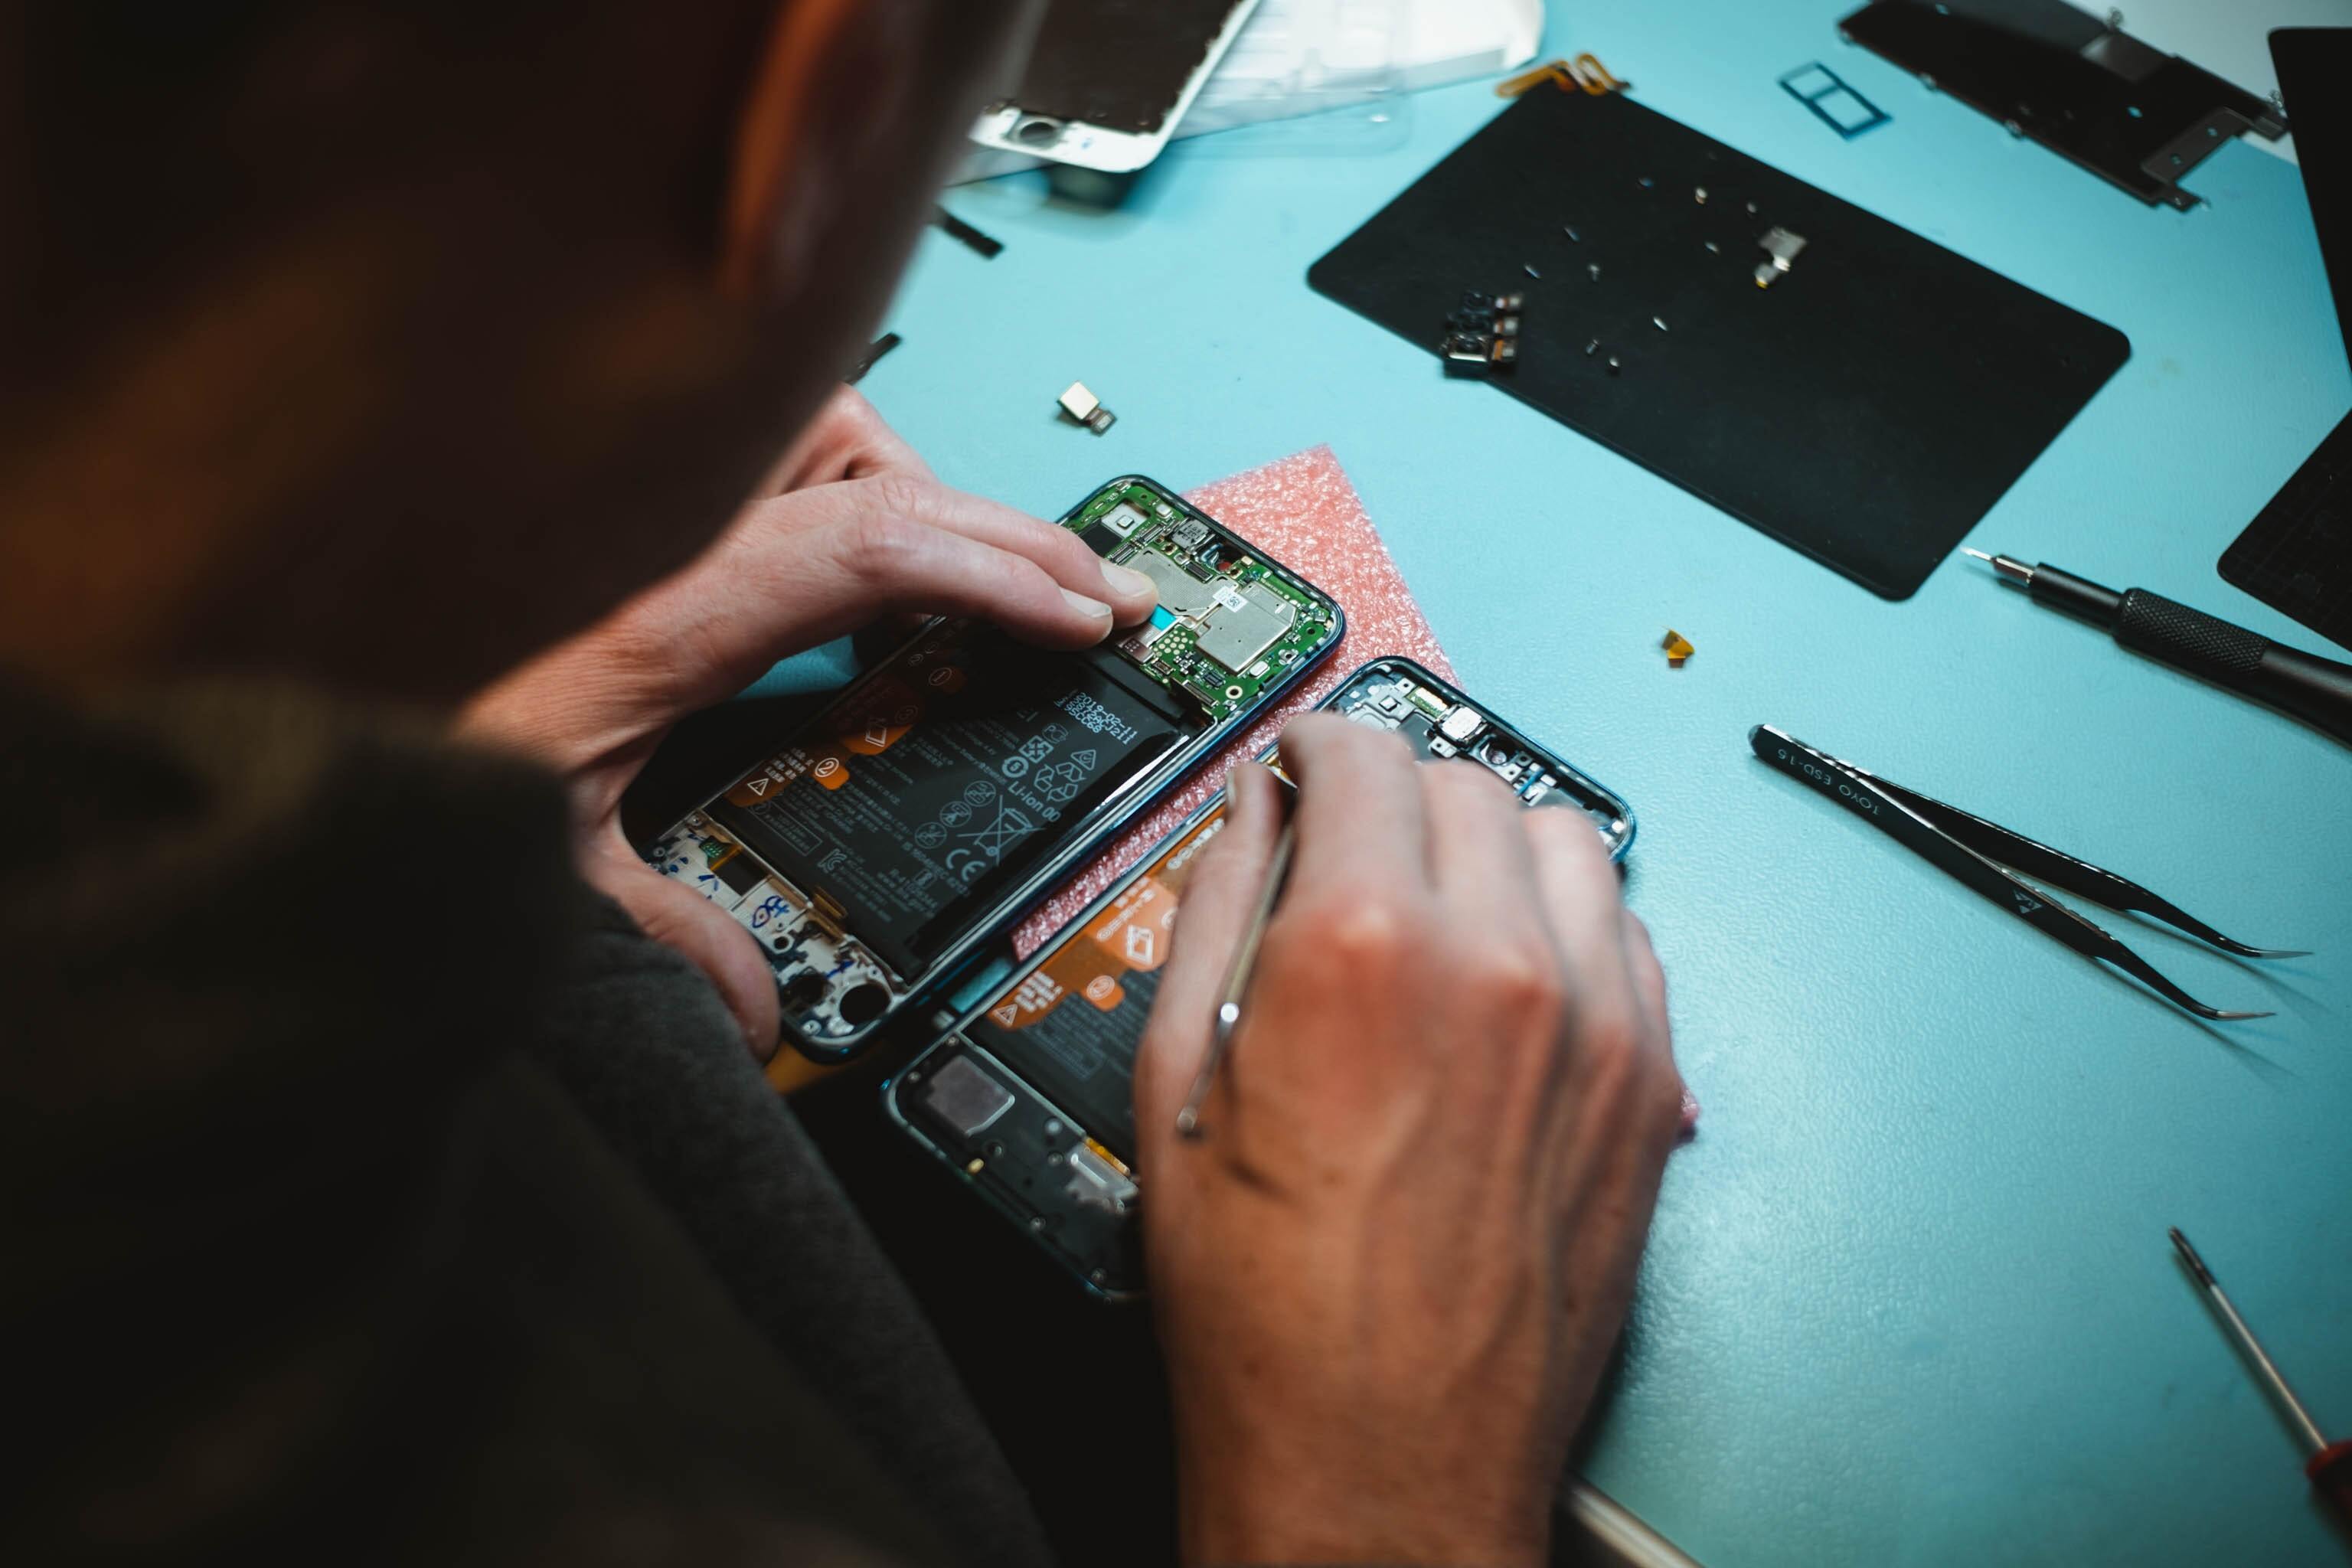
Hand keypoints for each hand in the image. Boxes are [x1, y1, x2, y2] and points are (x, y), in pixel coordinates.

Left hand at [457, 387, 1156, 1057]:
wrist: (297, 675)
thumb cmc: (398, 741)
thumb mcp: (536, 862)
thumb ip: (655, 932)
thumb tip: (754, 1008)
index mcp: (661, 612)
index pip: (867, 549)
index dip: (995, 574)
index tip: (1083, 616)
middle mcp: (664, 529)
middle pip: (871, 465)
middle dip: (1002, 528)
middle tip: (1095, 589)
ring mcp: (655, 499)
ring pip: (825, 429)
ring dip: (915, 488)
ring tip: (982, 571)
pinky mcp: (643, 502)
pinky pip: (777, 450)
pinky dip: (847, 487)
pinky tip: (870, 567)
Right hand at [1134, 718, 1683, 1566]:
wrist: (1381, 1465)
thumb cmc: (1270, 1314)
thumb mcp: (1178, 1086)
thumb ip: (1220, 908)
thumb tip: (1251, 813)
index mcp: (1364, 950)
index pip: (1360, 753)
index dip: (1314, 747)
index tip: (1302, 766)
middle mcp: (1501, 965)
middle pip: (1465, 782)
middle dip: (1396, 794)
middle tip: (1350, 848)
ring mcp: (1596, 1025)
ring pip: (1565, 838)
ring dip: (1492, 843)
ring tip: (1434, 906)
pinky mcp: (1647, 1086)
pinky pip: (1628, 933)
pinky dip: (1567, 921)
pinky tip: (1507, 974)